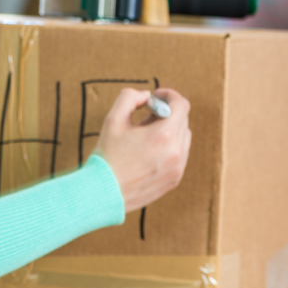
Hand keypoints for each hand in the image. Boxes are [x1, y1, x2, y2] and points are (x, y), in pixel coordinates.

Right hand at [95, 88, 190, 211]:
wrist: (104, 192)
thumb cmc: (107, 156)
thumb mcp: (113, 119)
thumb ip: (130, 98)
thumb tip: (146, 95)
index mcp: (164, 135)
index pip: (181, 105)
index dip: (169, 95)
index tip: (156, 97)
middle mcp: (176, 152)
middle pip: (183, 120)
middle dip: (166, 112)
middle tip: (145, 116)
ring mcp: (178, 168)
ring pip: (183, 138)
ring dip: (170, 130)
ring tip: (146, 135)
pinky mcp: (175, 180)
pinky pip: (180, 155)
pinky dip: (169, 147)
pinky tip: (148, 151)